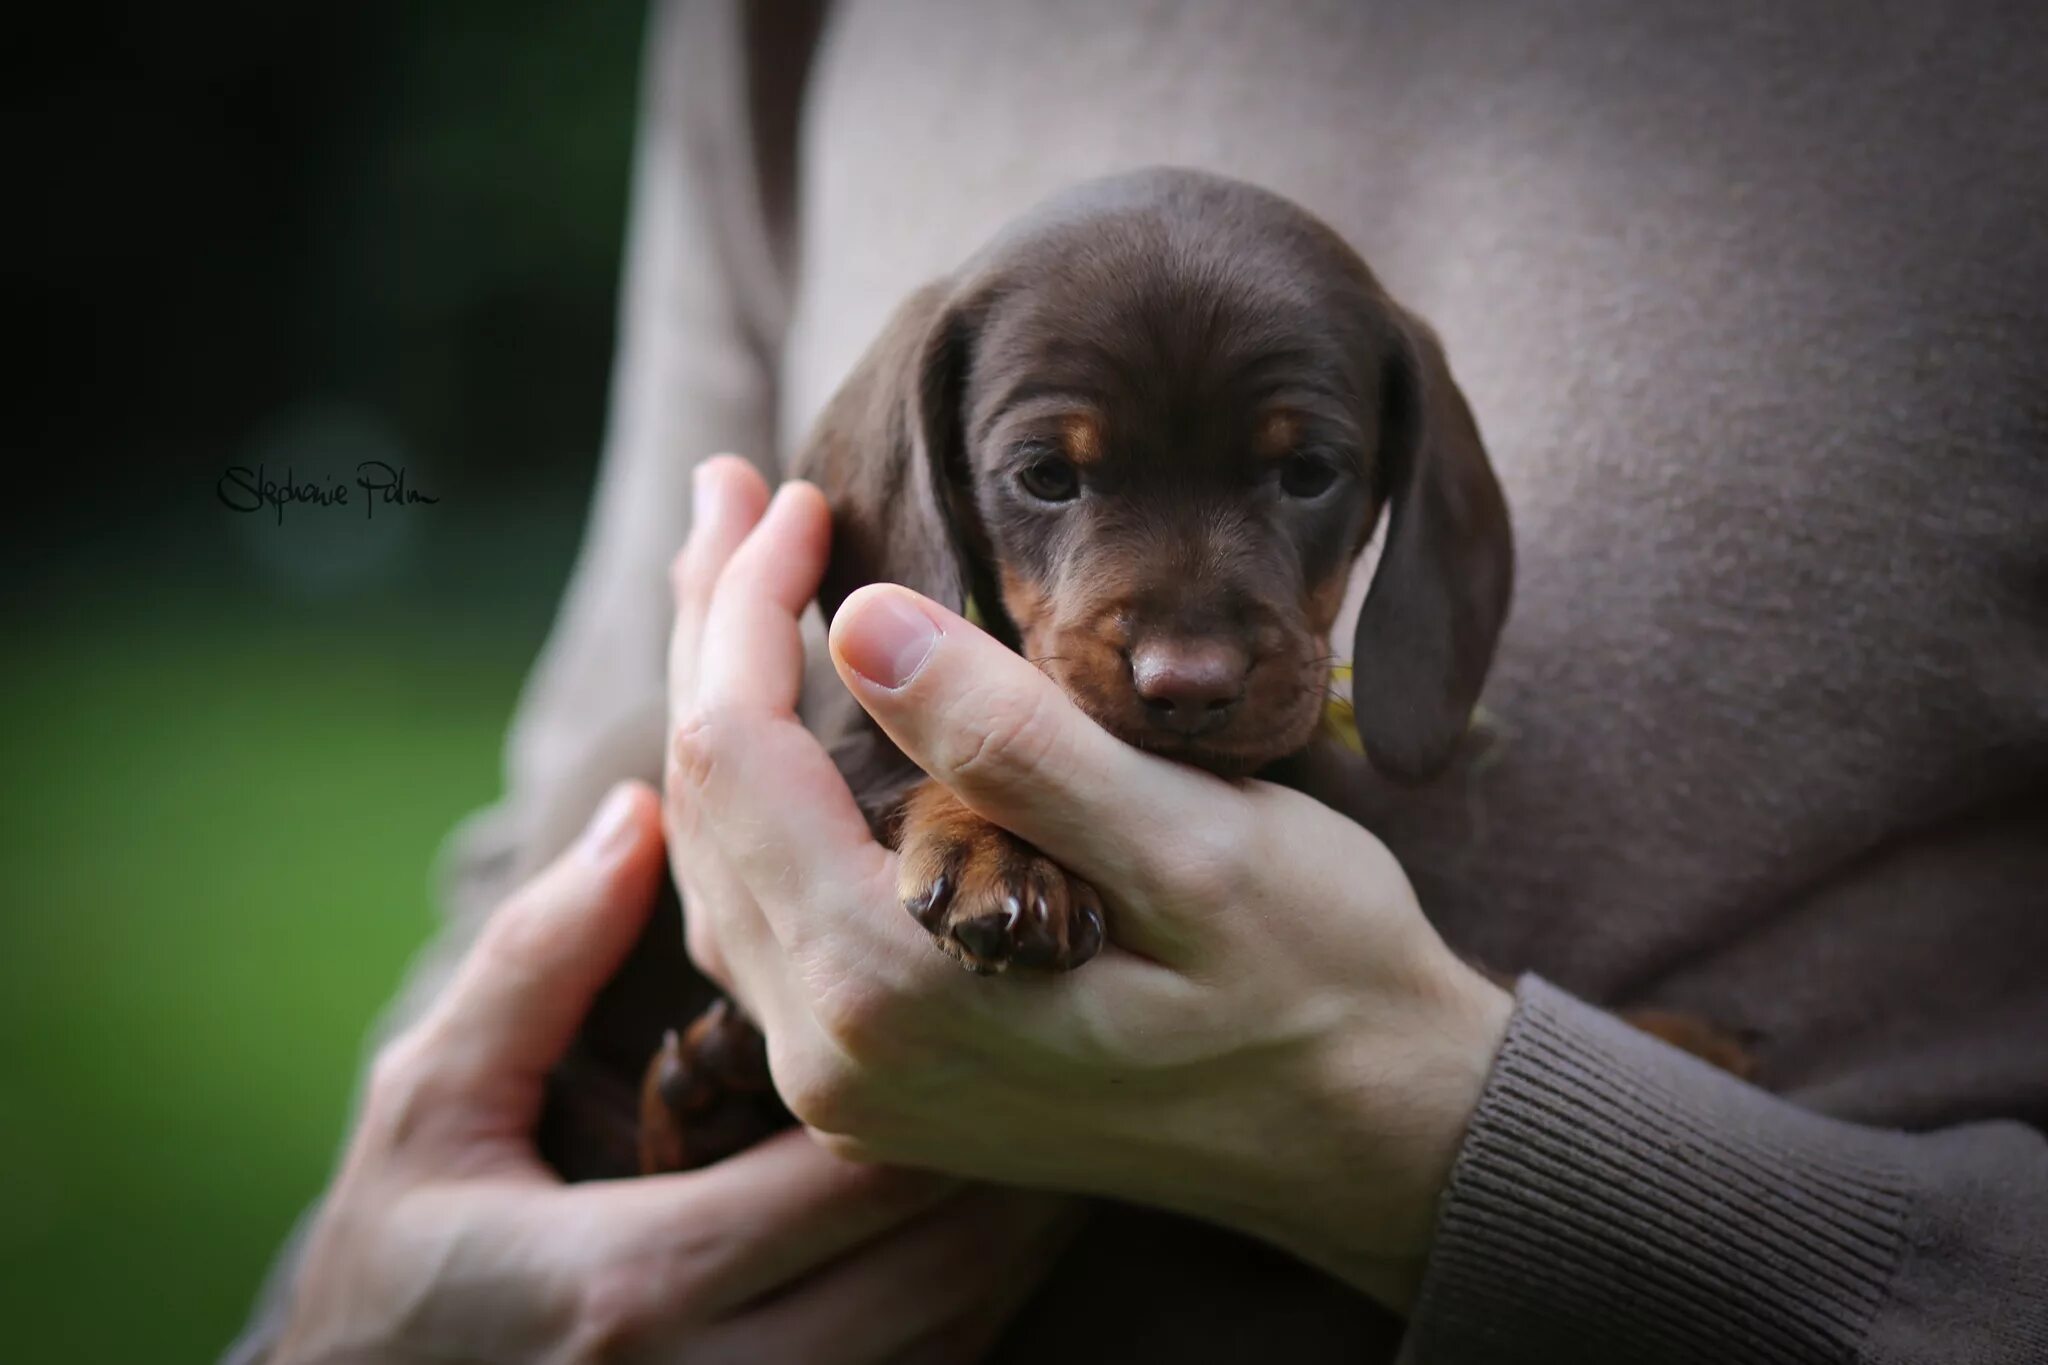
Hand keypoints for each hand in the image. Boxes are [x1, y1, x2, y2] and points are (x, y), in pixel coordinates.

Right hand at [276, 782, 1077, 1364]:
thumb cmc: (391, 1279)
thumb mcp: (426, 1113)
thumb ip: (534, 966)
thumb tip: (640, 815)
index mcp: (638, 1282)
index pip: (857, 1168)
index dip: (950, 1069)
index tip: (994, 974)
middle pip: (945, 1265)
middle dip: (1017, 1153)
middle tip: (1069, 1039)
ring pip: (957, 1336)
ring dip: (1015, 1234)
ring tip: (1054, 1117)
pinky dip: (972, 1303)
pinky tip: (983, 1225)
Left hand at [664, 457, 1513, 1312]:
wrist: (1368, 1135)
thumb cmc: (1313, 979)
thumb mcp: (1195, 845)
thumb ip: (1017, 743)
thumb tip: (859, 620)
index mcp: (891, 987)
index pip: (739, 750)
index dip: (751, 602)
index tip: (801, 496)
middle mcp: (835, 1053)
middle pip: (702, 800)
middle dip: (713, 630)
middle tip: (734, 492)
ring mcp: (848, 1078)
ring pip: (718, 857)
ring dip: (723, 704)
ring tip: (734, 575)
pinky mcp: (879, 1076)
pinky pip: (763, 915)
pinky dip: (757, 797)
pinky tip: (777, 720)